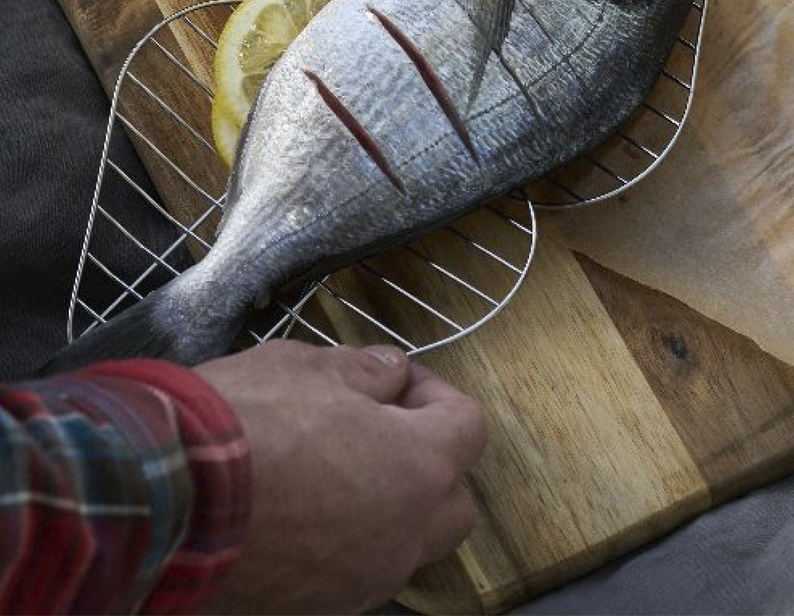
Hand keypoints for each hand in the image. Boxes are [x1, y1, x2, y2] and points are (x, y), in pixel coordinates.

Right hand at [196, 341, 486, 613]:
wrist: (158, 502)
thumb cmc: (242, 425)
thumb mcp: (310, 367)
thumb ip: (367, 371)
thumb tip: (389, 373)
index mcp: (419, 467)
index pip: (468, 427)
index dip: (435, 392)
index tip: (395, 381)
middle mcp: (402, 536)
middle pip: (453, 500)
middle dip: (430, 461)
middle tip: (382, 430)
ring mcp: (358, 583)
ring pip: (404, 545)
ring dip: (388, 508)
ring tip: (334, 472)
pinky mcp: (311, 611)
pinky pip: (352, 576)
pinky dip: (342, 546)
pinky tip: (298, 515)